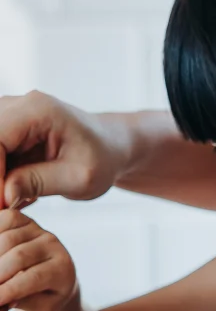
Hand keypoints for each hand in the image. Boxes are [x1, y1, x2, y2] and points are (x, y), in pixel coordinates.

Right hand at [0, 91, 128, 208]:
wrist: (111, 148)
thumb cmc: (103, 160)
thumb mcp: (80, 178)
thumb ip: (40, 183)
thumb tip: (3, 195)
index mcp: (37, 110)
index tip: (4, 202)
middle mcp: (17, 106)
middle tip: (8, 205)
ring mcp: (7, 115)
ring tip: (23, 198)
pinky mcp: (3, 130)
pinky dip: (1, 178)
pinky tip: (22, 192)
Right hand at [0, 209, 77, 310]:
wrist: (55, 275)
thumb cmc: (46, 295)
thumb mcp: (43, 307)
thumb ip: (26, 302)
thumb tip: (5, 299)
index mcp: (62, 269)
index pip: (34, 278)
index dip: (8, 290)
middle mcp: (53, 246)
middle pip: (18, 256)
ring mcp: (40, 231)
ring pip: (7, 238)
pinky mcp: (26, 221)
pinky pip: (7, 218)